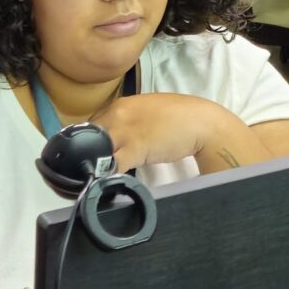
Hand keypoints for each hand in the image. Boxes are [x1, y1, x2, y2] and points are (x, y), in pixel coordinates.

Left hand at [96, 93, 234, 172]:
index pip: (91, 125)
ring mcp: (124, 130)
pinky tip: (107, 183)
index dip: (89, 144)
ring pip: (96, 151)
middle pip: (88, 138)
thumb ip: (130, 123)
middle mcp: (118, 114)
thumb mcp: (148, 114)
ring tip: (93, 180)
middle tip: (88, 172)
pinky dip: (107, 175)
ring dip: (93, 166)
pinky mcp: (134, 148)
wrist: (202, 123)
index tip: (91, 157)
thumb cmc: (179, 119)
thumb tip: (119, 141)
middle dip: (86, 155)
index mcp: (120, 105)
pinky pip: (111, 165)